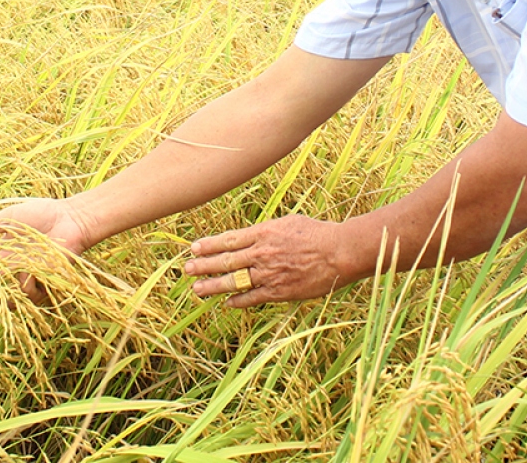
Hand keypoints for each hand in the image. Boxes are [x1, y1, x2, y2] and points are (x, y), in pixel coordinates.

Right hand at [0, 198, 96, 323]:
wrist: (69, 219)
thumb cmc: (40, 215)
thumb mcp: (9, 218)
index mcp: (1, 259)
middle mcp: (14, 273)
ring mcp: (30, 280)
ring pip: (16, 297)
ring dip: (16, 288)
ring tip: (26, 268)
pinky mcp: (46, 284)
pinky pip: (34, 293)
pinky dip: (32, 284)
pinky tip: (38, 270)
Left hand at [184, 214, 350, 308]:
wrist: (340, 252)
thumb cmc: (318, 234)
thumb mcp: (289, 222)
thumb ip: (268, 230)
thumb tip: (253, 235)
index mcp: (264, 233)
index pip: (229, 239)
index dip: (209, 245)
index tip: (193, 248)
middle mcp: (262, 253)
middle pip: (226, 260)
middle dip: (204, 265)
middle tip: (186, 269)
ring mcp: (269, 273)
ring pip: (235, 280)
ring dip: (213, 286)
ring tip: (197, 289)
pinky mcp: (279, 291)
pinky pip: (253, 297)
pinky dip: (238, 301)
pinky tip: (226, 303)